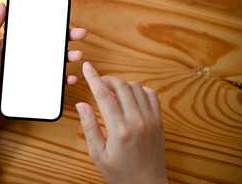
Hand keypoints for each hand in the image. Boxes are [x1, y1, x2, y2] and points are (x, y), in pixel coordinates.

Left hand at [0, 3, 86, 130]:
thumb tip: (2, 4)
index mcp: (17, 45)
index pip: (38, 32)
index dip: (53, 26)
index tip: (65, 21)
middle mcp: (26, 57)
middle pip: (51, 45)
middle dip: (68, 39)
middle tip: (81, 34)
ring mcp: (31, 72)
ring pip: (55, 63)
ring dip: (69, 57)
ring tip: (78, 55)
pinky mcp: (34, 87)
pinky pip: (52, 82)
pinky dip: (63, 80)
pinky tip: (70, 78)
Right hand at [76, 62, 167, 183]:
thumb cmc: (121, 173)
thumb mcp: (98, 154)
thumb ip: (89, 126)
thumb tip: (82, 105)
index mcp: (119, 129)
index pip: (103, 94)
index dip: (93, 78)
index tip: (87, 67)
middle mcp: (137, 120)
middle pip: (121, 86)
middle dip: (107, 79)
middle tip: (99, 81)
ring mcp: (151, 119)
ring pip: (137, 87)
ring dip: (123, 84)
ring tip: (113, 91)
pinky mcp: (159, 121)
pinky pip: (152, 95)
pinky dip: (140, 89)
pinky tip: (131, 96)